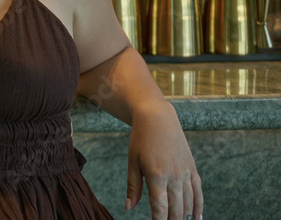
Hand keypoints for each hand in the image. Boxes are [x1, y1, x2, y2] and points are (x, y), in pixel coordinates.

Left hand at [126, 101, 202, 218]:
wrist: (157, 117)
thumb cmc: (140, 139)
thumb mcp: (133, 161)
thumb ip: (133, 186)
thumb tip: (129, 208)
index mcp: (156, 175)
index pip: (160, 207)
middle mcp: (174, 176)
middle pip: (176, 209)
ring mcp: (185, 172)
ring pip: (188, 202)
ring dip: (184, 217)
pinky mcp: (192, 168)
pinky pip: (198, 191)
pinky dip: (198, 206)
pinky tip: (197, 217)